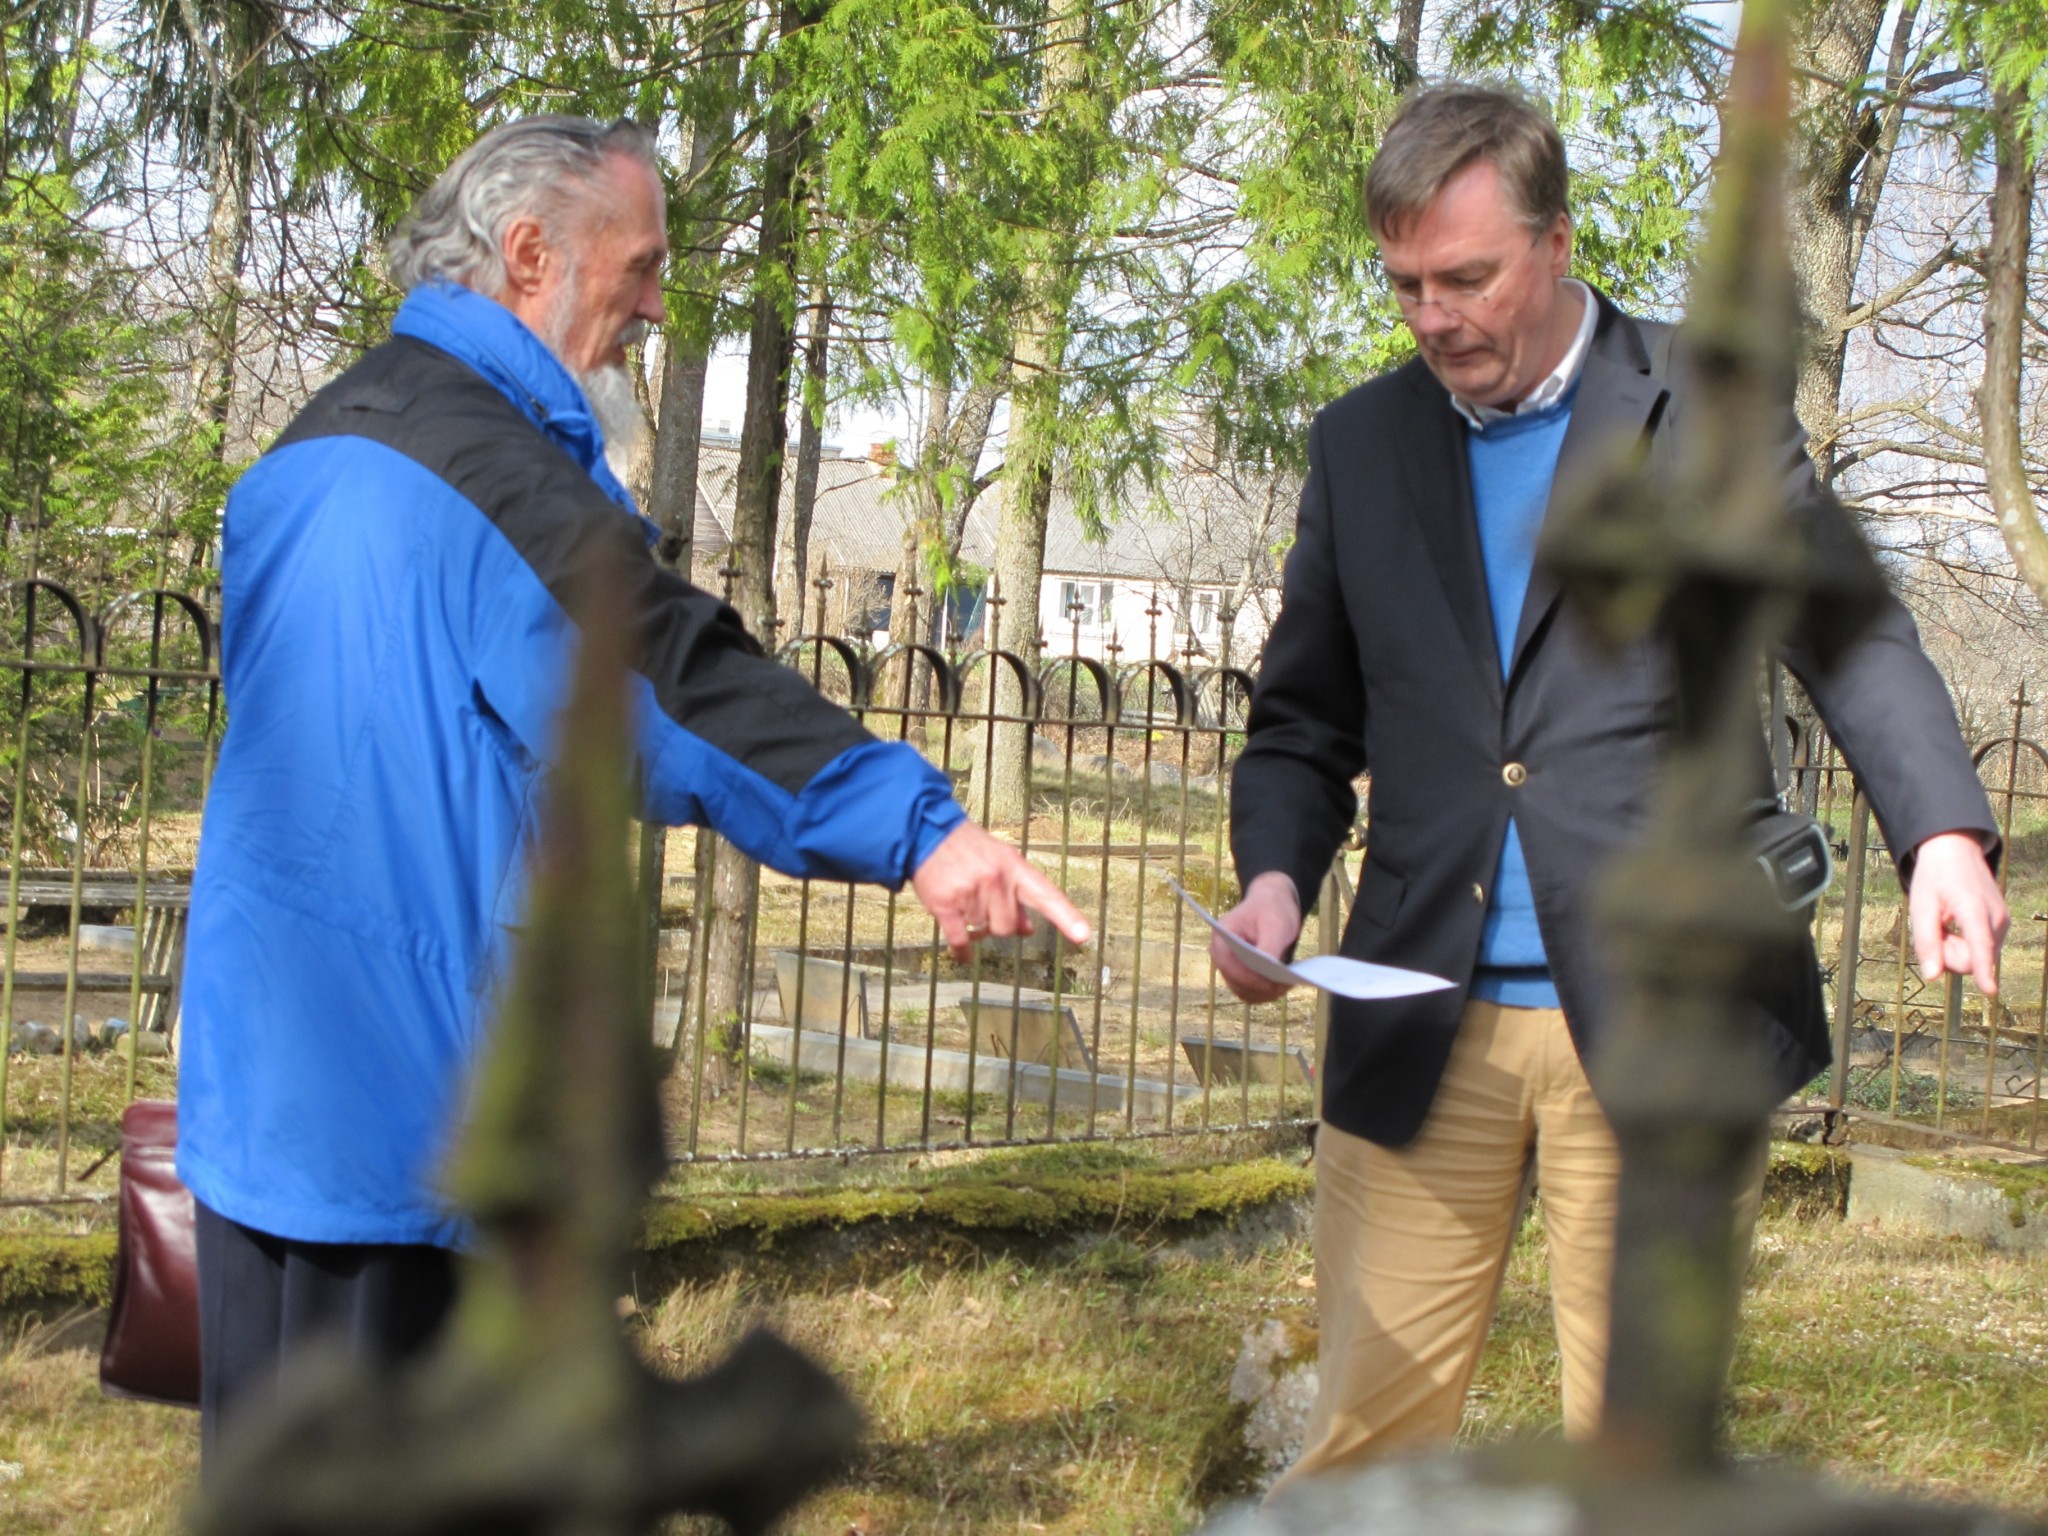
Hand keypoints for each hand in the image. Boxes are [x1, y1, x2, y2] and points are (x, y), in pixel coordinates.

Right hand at [911, 822, 1090, 961]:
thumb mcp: (1001, 861)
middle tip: (984, 905)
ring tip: (965, 903)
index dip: (1066, 916)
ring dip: (976, 926)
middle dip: (997, 923)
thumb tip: (1027, 930)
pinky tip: (962, 953)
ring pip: (983, 931)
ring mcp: (970, 892)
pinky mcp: (945, 905)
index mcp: (1014, 867)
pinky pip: (960, 940)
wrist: (927, 833)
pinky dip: (962, 951)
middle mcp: (995, 880)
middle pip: (1008, 927)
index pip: (1046, 895)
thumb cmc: (970, 850)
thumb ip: (1017, 895)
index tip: (1084, 935)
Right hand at [1210, 871, 1302, 1003]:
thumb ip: (1269, 947)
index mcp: (1221, 937)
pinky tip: (1283, 984)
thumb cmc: (1272, 909)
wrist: (1273, 903)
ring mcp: (1230, 966)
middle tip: (1287, 984)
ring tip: (1288, 984)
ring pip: (1244, 991)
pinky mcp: (1241, 974)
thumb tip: (1268, 972)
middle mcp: (1221, 954)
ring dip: (1265, 993)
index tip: (1272, 984)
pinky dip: (1266, 992)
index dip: (1249, 978)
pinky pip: (1251, 991)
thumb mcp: (1275, 924)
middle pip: (1235, 982)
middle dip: (1260, 987)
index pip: (1228, 965)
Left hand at [1908, 830, 2008, 994]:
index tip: (1990, 992)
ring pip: (1978, 956)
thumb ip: (1926, 942)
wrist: (1956, 850)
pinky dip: (1965, 943)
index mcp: (1974, 909)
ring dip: (1956, 948)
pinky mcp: (2002, 924)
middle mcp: (1995, 917)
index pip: (1980, 946)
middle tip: (1934, 930)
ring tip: (1944, 922)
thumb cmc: (1934, 877)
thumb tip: (1933, 977)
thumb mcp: (1920, 906)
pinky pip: (1982, 948)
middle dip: (1949, 955)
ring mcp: (2002, 921)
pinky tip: (1955, 923)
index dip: (1984, 971)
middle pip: (1973, 960)